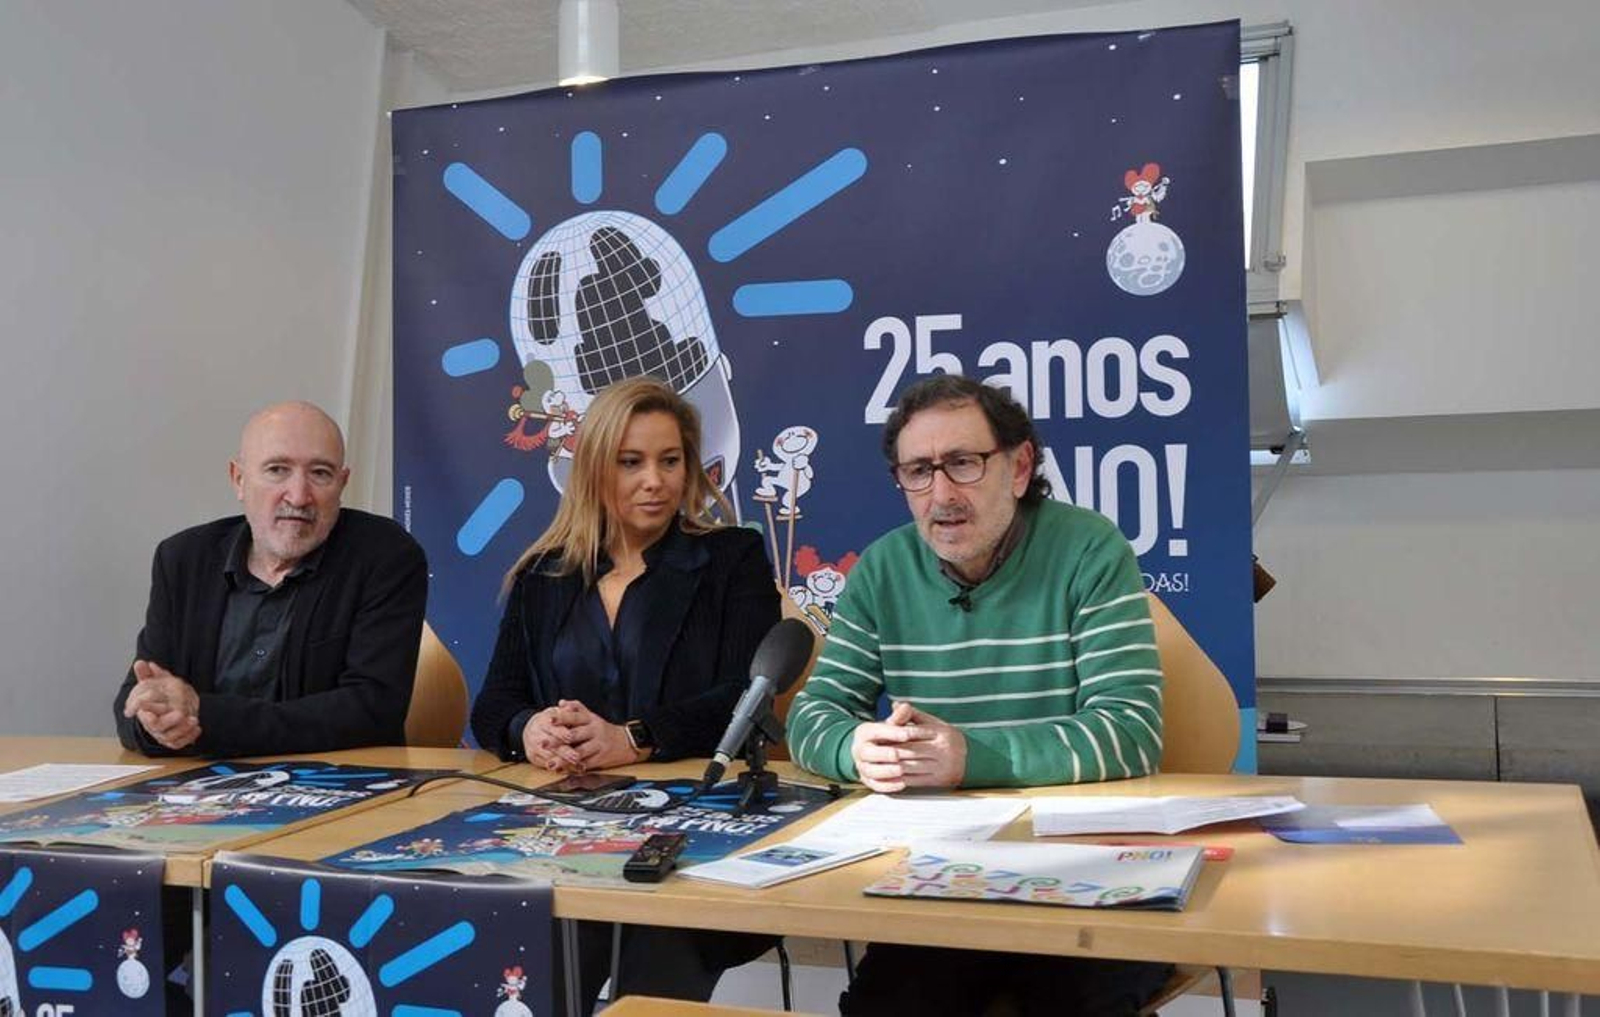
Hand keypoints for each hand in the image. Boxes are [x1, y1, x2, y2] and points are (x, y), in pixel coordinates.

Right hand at [124, 660, 200, 750]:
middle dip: (170, 721)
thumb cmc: (162, 696)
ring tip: (195, 720)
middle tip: (182, 713)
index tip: (155, 712)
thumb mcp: (156, 683)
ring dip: (183, 730)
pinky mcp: (174, 740)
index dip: (149, 716)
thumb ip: (148, 674)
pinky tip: (198, 729)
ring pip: (170, 738)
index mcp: (146, 714)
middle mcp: (153, 726)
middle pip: (158, 728)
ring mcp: (163, 734)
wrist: (175, 707)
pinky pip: (180, 744)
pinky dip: (190, 737)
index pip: (145, 717)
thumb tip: (141, 663)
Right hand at [520, 706, 585, 771]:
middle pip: (551, 745)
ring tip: (577, 766)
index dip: (561, 733)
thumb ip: (565, 711)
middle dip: (564, 752)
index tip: (570, 737)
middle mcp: (536, 735)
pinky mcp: (533, 757)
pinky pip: (546, 765)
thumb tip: (571, 706)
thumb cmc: (549, 720)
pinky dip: (559, 768)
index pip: (552, 728)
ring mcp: (533, 747)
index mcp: (543, 722)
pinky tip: (569, 770)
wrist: (530, 729)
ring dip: (564, 763)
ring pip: (549, 757)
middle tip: (576, 757)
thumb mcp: (555, 712)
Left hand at [556, 700, 647, 768]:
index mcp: (591, 719)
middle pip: (574, 734)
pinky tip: (563, 770)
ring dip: (563, 759)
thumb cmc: (603, 729)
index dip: (562, 718)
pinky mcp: (601, 758)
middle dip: (557, 740)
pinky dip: (574, 768)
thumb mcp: (591, 716)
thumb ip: (576, 708)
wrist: (627, 742)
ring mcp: (598, 745)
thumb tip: (561, 703)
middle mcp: (595, 730)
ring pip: (579, 752)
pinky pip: (586, 764)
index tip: (548, 720)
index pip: (575, 716)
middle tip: (543, 744)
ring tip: (551, 763)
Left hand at [849, 701, 965, 791]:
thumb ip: (914, 714)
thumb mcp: (934, 723)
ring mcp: (942, 767)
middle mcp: (943, 750)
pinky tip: (890, 776)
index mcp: (941, 733)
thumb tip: (896, 705)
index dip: (895, 735)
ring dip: (893, 766)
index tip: (879, 736)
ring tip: (878, 763)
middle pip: (910, 751)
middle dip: (891, 752)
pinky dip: (900, 779)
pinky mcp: (939, 781)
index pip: (913, 733)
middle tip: (874, 751)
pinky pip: (916, 781)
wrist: (973, 759)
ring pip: (911, 767)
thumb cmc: (947, 739)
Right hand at [849, 701, 919, 792]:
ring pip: (871, 771)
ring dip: (887, 771)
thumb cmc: (884, 737)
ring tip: (901, 769)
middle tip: (898, 754)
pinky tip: (902, 783)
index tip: (907, 734)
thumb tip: (905, 706)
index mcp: (864, 732)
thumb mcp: (889, 725)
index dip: (892, 732)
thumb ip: (899, 717)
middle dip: (884, 753)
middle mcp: (859, 749)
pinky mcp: (867, 780)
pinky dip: (888, 786)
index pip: (876, 731)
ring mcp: (862, 766)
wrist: (871, 751)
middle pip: (868, 753)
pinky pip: (875, 785)